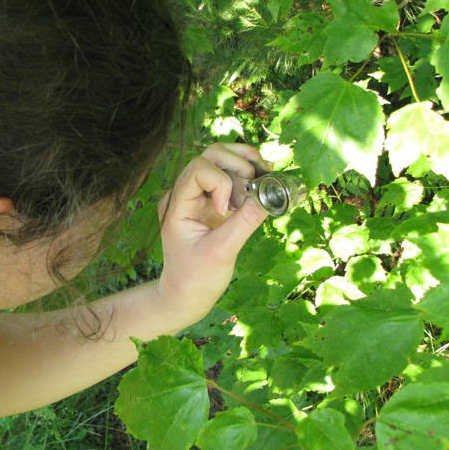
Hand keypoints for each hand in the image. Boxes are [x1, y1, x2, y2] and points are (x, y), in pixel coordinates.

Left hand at [155, 143, 270, 325]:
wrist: (186, 295)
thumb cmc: (196, 278)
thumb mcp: (222, 252)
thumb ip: (245, 222)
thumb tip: (271, 196)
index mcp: (177, 204)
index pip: (199, 169)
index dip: (220, 182)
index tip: (226, 210)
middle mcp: (185, 192)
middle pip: (211, 154)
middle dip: (238, 165)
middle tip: (253, 190)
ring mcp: (199, 194)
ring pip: (222, 158)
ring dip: (246, 164)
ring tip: (263, 181)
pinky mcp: (213, 199)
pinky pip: (230, 174)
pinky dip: (248, 174)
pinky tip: (262, 185)